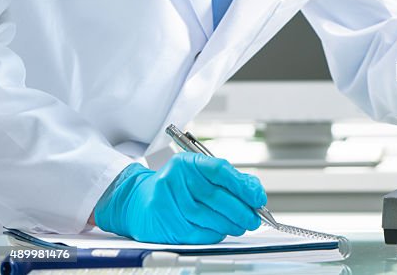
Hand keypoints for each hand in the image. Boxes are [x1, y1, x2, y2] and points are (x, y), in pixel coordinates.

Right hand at [93, 153, 265, 243]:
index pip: (220, 171)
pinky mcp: (162, 222)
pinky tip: (220, 232)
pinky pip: (194, 232)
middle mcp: (174, 179)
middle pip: (215, 197)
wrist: (137, 200)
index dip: (243, 186)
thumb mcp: (199, 174)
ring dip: (229, 225)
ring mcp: (165, 201)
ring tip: (240, 226)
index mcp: (187, 162)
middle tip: (254, 218)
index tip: (258, 198)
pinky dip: (212, 234)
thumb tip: (254, 193)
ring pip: (206, 217)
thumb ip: (228, 180)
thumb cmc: (176, 186)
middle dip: (240, 210)